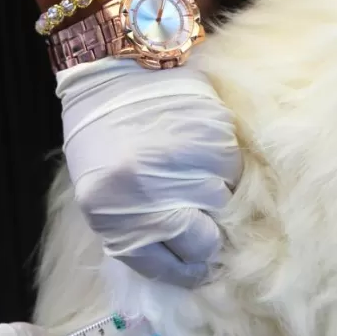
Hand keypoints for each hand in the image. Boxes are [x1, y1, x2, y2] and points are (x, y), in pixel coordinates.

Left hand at [57, 53, 241, 287]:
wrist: (116, 66)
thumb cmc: (102, 132)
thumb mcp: (102, 192)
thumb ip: (137, 229)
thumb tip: (185, 261)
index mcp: (112, 216)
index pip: (167, 267)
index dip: (187, 269)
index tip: (198, 266)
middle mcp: (149, 197)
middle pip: (204, 244)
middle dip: (206, 238)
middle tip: (204, 223)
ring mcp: (184, 168)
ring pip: (224, 206)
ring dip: (216, 197)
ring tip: (194, 174)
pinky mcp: (213, 139)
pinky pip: (234, 172)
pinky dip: (225, 168)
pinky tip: (201, 150)